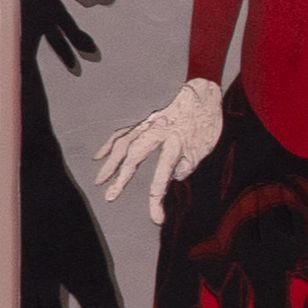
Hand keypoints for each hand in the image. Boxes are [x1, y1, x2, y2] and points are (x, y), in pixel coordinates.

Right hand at [95, 77, 228, 212]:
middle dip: (121, 179)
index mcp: (176, 142)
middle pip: (135, 158)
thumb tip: (175, 176)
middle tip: (110, 197)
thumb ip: (189, 162)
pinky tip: (100, 155)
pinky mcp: (143, 116)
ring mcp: (147, 122)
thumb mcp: (206, 144)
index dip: (157, 199)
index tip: (156, 218)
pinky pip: (122, 131)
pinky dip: (110, 143)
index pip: (163, 176)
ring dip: (111, 163)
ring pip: (124, 144)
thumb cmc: (207, 119)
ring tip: (100, 181)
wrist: (204, 88)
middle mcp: (157, 132)